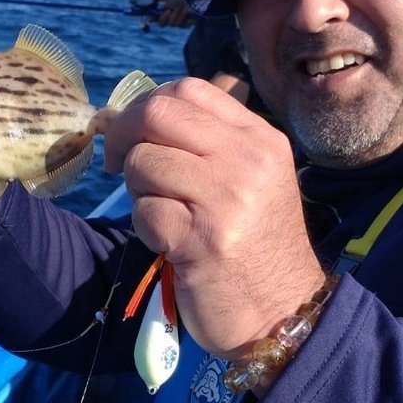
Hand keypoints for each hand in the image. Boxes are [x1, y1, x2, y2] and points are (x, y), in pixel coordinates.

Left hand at [104, 79, 325, 357]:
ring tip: (163, 215)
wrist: (284, 313)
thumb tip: (127, 117)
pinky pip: (144, 212)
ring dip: (137, 191)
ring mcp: (226, 199)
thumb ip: (204, 144)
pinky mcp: (201, 240)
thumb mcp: (250, 179)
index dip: (146, 106)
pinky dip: (146, 228)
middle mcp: (247, 161)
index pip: (189, 89)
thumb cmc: (256, 245)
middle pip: (159, 114)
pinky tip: (170, 244)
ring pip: (143, 163)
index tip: (135, 135)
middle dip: (124, 136)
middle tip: (118, 165)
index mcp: (260, 139)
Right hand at [148, 0, 195, 27]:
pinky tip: (186, 10)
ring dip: (175, 15)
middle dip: (164, 18)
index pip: (154, 18)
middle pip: (161, 24)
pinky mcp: (185, 24)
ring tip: (180, 6)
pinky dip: (182, 17)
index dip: (149, 19)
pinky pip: (179, 24)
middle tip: (168, 11)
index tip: (147, 18)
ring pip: (170, 24)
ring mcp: (178, 21)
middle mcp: (170, 17)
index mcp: (164, 10)